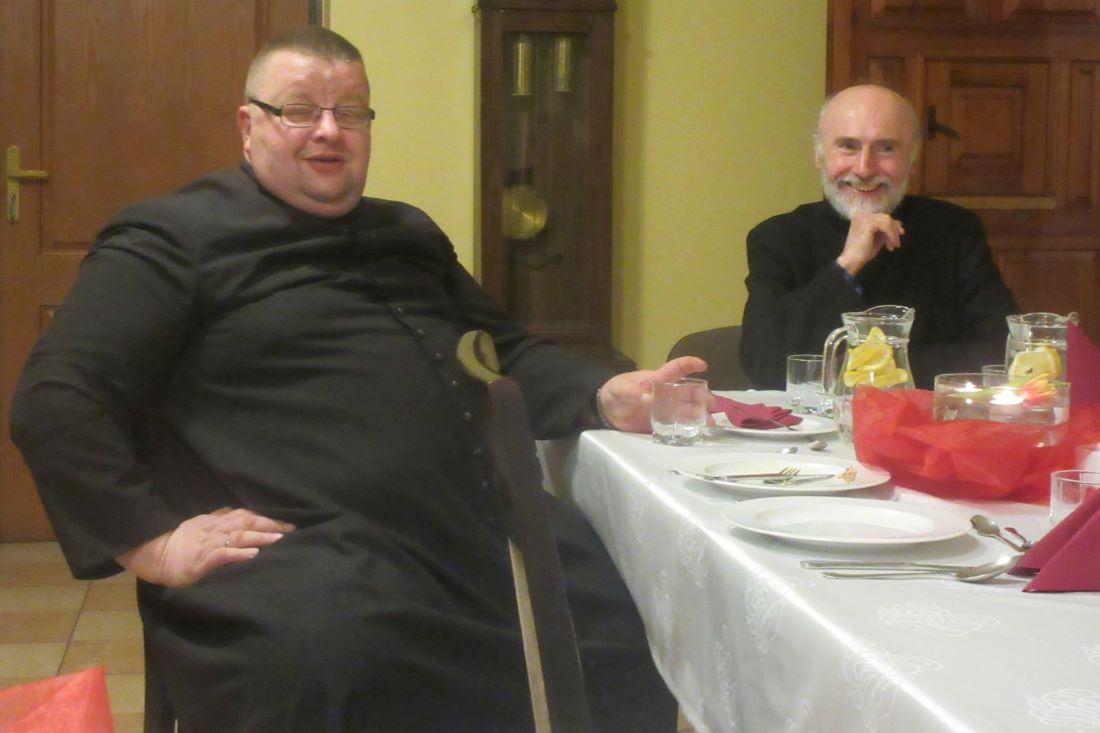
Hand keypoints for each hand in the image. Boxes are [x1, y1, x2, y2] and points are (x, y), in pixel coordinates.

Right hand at [115, 508, 293, 586]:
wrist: (152, 555)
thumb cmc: (178, 545)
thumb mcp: (200, 528)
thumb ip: (219, 523)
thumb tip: (242, 518)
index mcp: (214, 521)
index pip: (244, 514)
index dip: (266, 516)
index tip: (286, 520)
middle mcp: (213, 529)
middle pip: (246, 521)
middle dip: (270, 523)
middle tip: (292, 528)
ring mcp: (207, 544)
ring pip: (237, 536)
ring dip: (259, 536)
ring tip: (278, 539)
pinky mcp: (200, 561)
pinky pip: (221, 555)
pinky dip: (238, 554)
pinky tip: (253, 555)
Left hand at [597, 356, 707, 431]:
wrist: (606, 411)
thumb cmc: (614, 392)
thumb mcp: (620, 389)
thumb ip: (632, 392)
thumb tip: (648, 399)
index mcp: (656, 380)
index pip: (675, 369)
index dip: (689, 365)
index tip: (703, 365)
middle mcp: (665, 393)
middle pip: (687, 392)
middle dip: (701, 396)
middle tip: (713, 404)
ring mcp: (664, 408)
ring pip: (686, 409)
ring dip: (699, 413)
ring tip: (710, 421)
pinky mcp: (660, 422)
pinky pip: (677, 424)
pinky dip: (688, 427)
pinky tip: (698, 431)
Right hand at [835, 211, 904, 275]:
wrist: (852, 260)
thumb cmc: (862, 251)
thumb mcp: (878, 237)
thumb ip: (886, 229)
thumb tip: (899, 223)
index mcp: (862, 216)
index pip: (882, 217)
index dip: (893, 225)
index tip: (900, 235)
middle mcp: (862, 213)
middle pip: (886, 218)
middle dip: (895, 230)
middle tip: (897, 243)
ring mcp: (865, 217)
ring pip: (888, 222)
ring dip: (893, 234)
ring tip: (894, 246)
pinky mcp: (868, 223)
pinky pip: (886, 226)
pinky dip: (891, 236)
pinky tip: (890, 246)